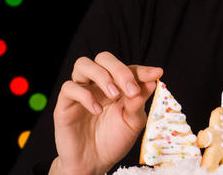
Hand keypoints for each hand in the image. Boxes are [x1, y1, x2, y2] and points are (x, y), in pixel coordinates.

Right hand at [50, 51, 162, 174]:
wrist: (95, 164)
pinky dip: (85, 95)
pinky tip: (97, 110)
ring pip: (83, 64)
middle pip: (104, 58)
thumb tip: (152, 80)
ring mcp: (81, 91)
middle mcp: (98, 84)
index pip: (128, 68)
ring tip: (114, 95)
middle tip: (131, 90)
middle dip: (120, 70)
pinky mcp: (65, 104)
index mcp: (117, 85)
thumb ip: (139, 101)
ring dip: (101, 76)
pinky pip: (69, 88)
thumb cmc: (114, 140)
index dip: (142, 70)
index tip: (157, 73)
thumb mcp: (133, 121)